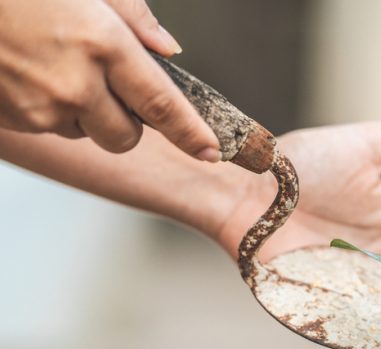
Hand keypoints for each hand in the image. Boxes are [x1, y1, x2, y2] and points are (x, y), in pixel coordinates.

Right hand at [0, 0, 218, 158]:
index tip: (212, 151)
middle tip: (109, 84)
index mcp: (102, 44)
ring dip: (84, 112)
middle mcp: (75, 84)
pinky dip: (47, 108)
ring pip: (85, 132)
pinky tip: (27, 70)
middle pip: (126, 137)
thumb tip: (168, 51)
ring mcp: (39, 106)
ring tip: (54, 64)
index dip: (193, 134)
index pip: (165, 107)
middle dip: (127, 120)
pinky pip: (47, 127)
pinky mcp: (11, 118)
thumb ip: (133, 17)